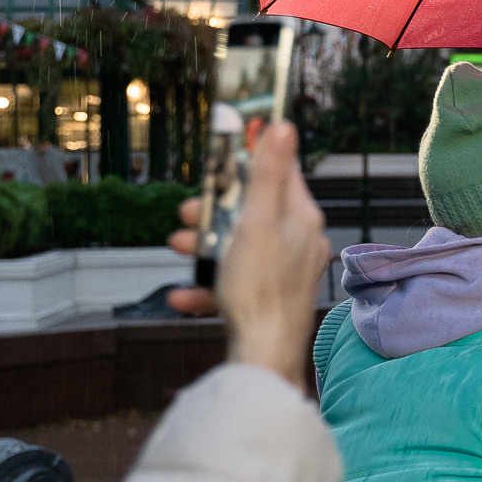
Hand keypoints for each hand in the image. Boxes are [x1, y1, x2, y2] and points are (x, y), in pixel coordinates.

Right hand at [167, 122, 328, 387]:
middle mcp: (299, 241)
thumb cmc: (260, 289)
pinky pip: (235, 282)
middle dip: (215, 210)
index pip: (279, 173)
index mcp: (301, 218)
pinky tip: (182, 295)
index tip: (222, 157)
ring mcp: (285, 271)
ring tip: (179, 246)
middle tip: (188, 212)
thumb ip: (267, 173)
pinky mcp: (269, 298)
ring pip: (240, 246)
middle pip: (253, 210)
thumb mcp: (256, 221)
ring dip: (205, 245)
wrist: (264, 356)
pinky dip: (208, 285)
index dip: (248, 161)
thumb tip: (282, 125)